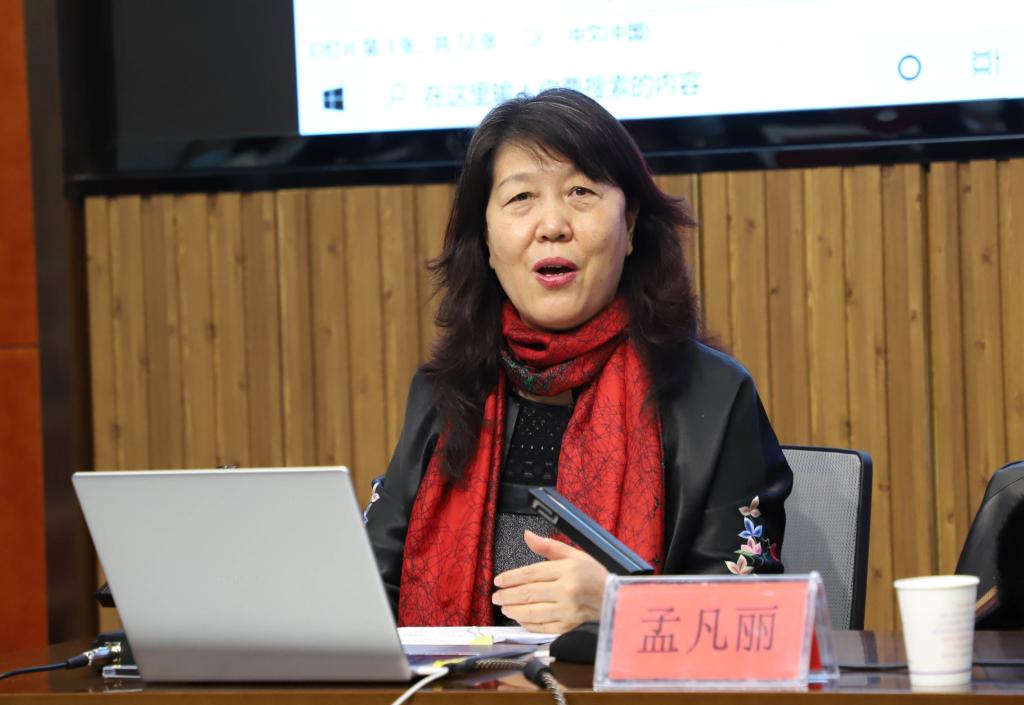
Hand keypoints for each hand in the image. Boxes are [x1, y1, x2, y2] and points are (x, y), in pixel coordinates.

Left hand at [491, 530, 608, 632]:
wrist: (613, 598)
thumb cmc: (592, 574)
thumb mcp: (573, 554)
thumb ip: (548, 546)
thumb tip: (527, 535)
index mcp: (567, 570)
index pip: (531, 573)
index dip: (511, 577)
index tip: (498, 581)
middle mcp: (566, 591)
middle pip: (528, 593)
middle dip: (508, 595)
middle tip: (496, 596)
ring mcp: (567, 611)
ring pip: (532, 613)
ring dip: (514, 611)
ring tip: (504, 607)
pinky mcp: (568, 626)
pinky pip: (542, 628)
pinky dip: (528, 624)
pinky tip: (520, 619)